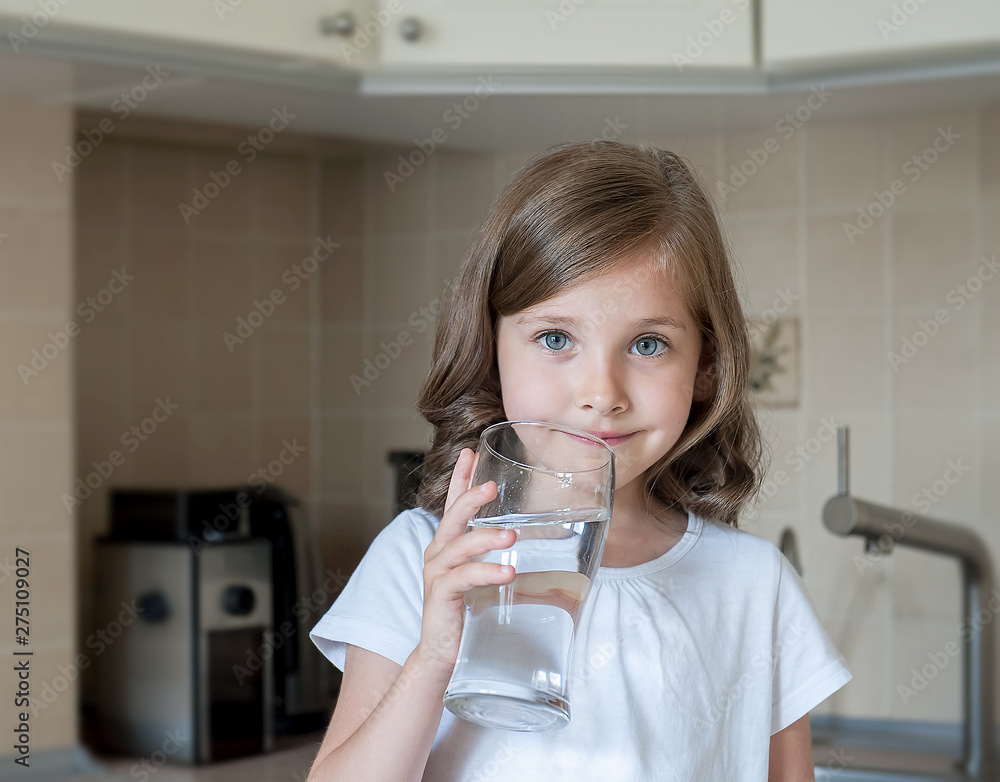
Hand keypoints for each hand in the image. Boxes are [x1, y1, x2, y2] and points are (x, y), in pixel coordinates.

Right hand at [416, 448, 515, 673]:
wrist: (441, 652)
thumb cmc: (462, 610)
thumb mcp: (477, 575)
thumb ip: (491, 555)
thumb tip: (524, 536)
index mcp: (447, 544)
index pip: (452, 504)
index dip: (461, 477)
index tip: (472, 452)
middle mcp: (438, 553)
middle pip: (452, 516)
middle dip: (470, 497)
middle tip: (492, 484)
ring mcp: (437, 573)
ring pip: (459, 545)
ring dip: (485, 537)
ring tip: (511, 536)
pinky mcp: (440, 594)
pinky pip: (464, 577)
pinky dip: (486, 571)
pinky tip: (507, 571)